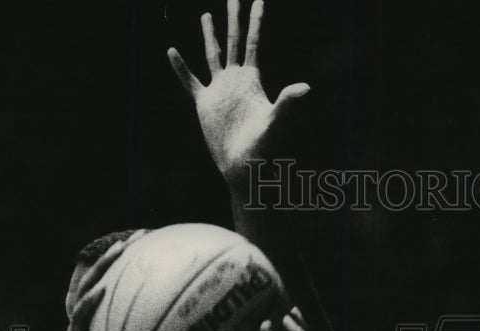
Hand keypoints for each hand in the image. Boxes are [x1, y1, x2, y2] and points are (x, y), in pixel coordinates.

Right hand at [44, 231, 146, 330]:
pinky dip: (91, 303)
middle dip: (121, 255)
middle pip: (105, 278)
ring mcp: (81, 329)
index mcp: (105, 323)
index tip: (157, 250)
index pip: (119, 288)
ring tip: (121, 250)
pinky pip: (81, 318)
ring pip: (90, 289)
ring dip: (104, 268)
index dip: (134, 268)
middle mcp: (93, 320)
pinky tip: (102, 292)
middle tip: (142, 236)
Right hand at [168, 1, 309, 183]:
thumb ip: (288, 102)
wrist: (244, 167)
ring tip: (207, 15)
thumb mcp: (276, 121)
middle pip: (233, 40)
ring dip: (210, 35)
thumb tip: (306, 88)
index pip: (253, 42)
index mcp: (251, 79)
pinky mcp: (205, 104)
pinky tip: (173, 52)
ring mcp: (220, 90)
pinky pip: (190, 81)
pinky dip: (181, 68)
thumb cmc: (264, 148)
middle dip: (233, 18)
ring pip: (213, 55)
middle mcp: (235, 80)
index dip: (256, 21)